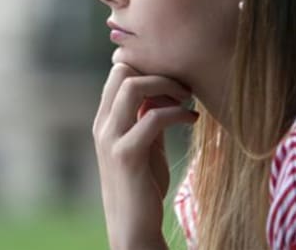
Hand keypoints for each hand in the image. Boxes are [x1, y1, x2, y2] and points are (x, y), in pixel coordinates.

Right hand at [93, 63, 196, 249]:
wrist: (133, 228)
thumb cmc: (142, 186)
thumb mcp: (144, 145)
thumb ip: (146, 119)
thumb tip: (163, 94)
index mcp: (105, 119)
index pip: (117, 72)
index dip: (145, 67)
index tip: (172, 79)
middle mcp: (102, 124)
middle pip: (122, 71)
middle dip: (156, 71)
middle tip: (182, 86)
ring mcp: (111, 138)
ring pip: (132, 87)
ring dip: (165, 86)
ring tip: (186, 97)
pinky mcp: (126, 154)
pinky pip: (153, 117)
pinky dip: (177, 112)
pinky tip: (192, 119)